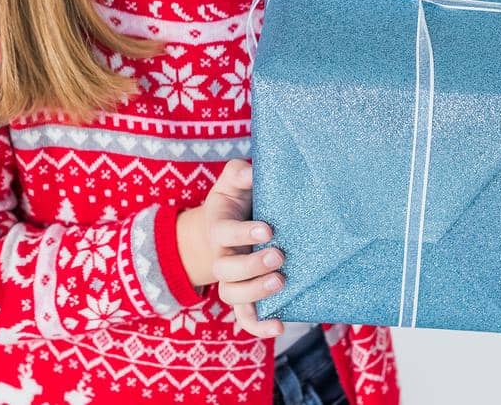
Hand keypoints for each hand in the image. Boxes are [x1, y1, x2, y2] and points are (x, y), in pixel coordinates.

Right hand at [178, 159, 286, 337]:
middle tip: (279, 255)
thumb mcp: (233, 181)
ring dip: (255, 291)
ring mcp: (231, 280)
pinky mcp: (243, 297)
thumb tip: (251, 174)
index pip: (224, 233)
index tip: (268, 230)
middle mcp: (222, 257)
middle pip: (226, 270)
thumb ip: (239, 173)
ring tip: (281, 281)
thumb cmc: (235, 201)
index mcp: (219, 228)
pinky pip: (245, 318)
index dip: (243, 234)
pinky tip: (280, 326)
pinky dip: (259, 327)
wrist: (224, 226)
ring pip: (232, 295)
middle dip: (252, 265)